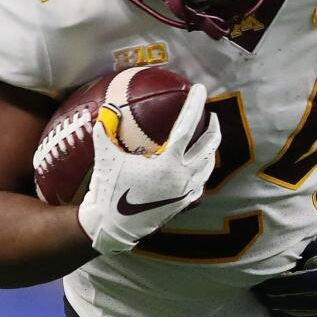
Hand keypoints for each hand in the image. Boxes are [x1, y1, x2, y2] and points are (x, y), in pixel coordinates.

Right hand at [77, 84, 220, 254]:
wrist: (111, 227)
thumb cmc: (109, 191)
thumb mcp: (106, 159)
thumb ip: (105, 134)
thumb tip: (103, 111)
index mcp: (168, 163)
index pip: (186, 126)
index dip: (194, 105)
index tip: (201, 89)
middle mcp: (182, 177)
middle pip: (207, 146)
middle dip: (213, 128)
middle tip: (211, 115)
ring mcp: (185, 192)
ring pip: (208, 166)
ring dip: (210, 150)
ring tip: (207, 139)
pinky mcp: (183, 204)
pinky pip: (200, 184)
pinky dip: (202, 172)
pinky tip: (199, 168)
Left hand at [253, 229, 316, 316]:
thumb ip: (315, 248)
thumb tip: (294, 259)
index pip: (289, 286)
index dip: (272, 286)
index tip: (260, 284)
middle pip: (291, 305)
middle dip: (273, 301)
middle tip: (261, 296)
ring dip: (284, 313)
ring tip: (273, 306)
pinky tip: (292, 315)